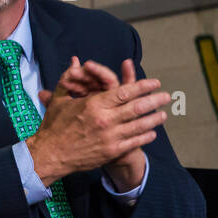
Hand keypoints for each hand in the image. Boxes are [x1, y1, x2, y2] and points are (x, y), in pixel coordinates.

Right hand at [26, 65, 168, 186]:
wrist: (50, 154)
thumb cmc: (53, 126)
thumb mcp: (60, 100)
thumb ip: (69, 79)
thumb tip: (75, 62)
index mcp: (94, 104)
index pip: (126, 92)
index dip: (143, 86)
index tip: (154, 83)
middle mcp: (105, 120)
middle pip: (138, 107)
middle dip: (155, 100)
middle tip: (167, 96)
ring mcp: (111, 137)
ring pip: (140, 125)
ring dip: (154, 119)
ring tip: (163, 114)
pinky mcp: (112, 151)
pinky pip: (135, 141)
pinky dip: (146, 136)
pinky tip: (152, 132)